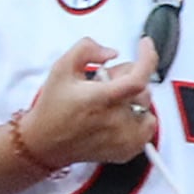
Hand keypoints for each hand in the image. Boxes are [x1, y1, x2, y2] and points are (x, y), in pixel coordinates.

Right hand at [16, 34, 158, 168]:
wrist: (44, 143)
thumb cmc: (52, 109)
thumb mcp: (61, 69)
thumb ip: (86, 50)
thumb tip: (111, 52)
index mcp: (100, 99)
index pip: (138, 78)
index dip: (147, 57)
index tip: (144, 44)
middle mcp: (115, 120)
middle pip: (141, 87)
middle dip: (125, 79)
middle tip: (102, 85)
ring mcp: (124, 137)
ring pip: (146, 104)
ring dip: (132, 98)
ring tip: (106, 103)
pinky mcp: (129, 149)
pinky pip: (149, 125)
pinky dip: (138, 117)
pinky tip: (116, 116)